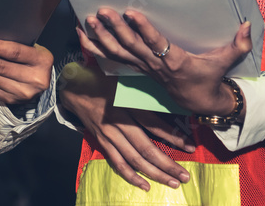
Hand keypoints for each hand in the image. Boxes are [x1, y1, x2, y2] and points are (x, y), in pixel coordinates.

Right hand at [58, 61, 193, 191]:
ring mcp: (108, 134)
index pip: (153, 123)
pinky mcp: (101, 142)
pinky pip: (117, 163)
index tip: (190, 147)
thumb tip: (170, 100)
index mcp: (125, 103)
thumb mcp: (125, 78)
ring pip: (133, 159)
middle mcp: (117, 121)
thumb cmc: (103, 79)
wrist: (74, 87)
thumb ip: (144, 89)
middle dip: (167, 164)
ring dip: (154, 173)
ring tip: (172, 182)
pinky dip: (131, 176)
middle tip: (184, 176)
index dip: (172, 136)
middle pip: (145, 147)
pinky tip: (145, 185)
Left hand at [77, 8, 251, 118]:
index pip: (157, 44)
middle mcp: (156, 65)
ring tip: (89, 20)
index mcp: (176, 62)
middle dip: (117, 29)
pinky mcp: (138, 68)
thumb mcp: (226, 62)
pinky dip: (97, 47)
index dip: (144, 30)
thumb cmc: (210, 78)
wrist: (200, 103)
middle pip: (132, 46)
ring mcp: (145, 67)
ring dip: (102, 37)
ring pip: (119, 52)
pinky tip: (83, 35)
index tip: (132, 14)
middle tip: (104, 12)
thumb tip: (248, 24)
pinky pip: (114, 57)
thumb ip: (238, 44)